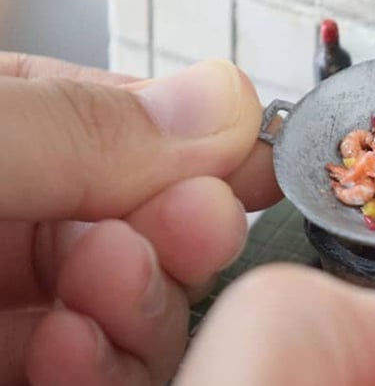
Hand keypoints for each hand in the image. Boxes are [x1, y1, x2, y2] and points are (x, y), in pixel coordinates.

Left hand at [0, 52, 281, 383]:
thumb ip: (83, 123)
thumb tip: (228, 102)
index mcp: (9, 129)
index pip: (143, 128)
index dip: (213, 148)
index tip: (263, 165)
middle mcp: (15, 214)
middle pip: (157, 225)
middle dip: (188, 228)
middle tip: (198, 224)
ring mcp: (9, 307)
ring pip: (140, 312)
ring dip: (148, 304)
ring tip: (107, 287)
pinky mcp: (12, 379)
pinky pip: (96, 380)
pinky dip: (106, 371)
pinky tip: (71, 352)